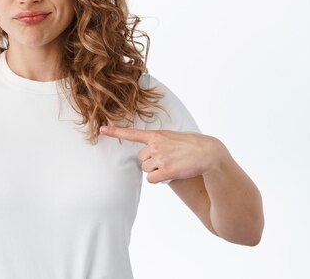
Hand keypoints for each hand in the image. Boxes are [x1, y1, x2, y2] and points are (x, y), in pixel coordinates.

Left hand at [99, 125, 228, 183]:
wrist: (208, 153)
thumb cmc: (192, 144)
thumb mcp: (173, 137)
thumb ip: (159, 142)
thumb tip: (149, 154)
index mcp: (156, 135)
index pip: (131, 133)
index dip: (115, 132)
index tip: (101, 129)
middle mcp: (155, 146)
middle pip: (141, 159)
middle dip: (151, 162)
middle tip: (168, 160)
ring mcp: (159, 158)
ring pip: (146, 170)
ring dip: (156, 171)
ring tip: (172, 165)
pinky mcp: (165, 171)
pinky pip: (152, 179)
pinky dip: (159, 179)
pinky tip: (171, 174)